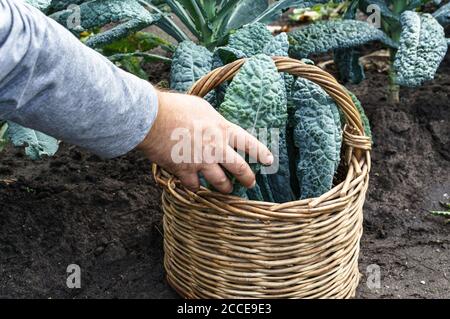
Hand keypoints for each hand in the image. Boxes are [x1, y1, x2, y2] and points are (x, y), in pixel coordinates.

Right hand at [137, 90, 272, 192]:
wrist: (152, 118)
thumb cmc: (175, 107)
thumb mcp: (202, 107)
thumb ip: (213, 120)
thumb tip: (216, 125)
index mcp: (222, 129)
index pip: (249, 143)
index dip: (261, 153)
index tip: (269, 161)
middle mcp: (216, 148)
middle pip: (239, 168)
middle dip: (247, 178)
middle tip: (250, 183)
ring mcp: (201, 162)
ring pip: (220, 183)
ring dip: (225, 188)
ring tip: (227, 190)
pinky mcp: (184, 171)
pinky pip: (194, 186)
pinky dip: (196, 187)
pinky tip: (196, 187)